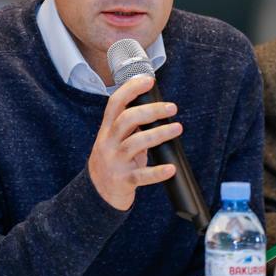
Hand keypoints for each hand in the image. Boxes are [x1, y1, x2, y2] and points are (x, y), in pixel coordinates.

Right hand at [88, 75, 182, 210]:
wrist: (97, 193)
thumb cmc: (113, 161)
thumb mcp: (115, 140)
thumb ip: (130, 126)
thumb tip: (156, 109)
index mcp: (107, 129)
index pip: (115, 103)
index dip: (130, 89)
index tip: (149, 81)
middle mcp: (108, 143)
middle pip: (126, 120)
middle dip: (150, 110)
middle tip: (172, 107)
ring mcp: (114, 162)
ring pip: (135, 143)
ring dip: (159, 134)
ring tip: (178, 128)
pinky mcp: (123, 181)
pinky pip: (141, 176)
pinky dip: (157, 172)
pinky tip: (170, 168)